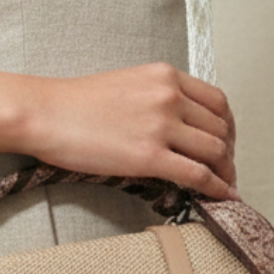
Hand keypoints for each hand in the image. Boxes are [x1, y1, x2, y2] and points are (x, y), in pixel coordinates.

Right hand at [25, 62, 238, 198]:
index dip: (227, 126)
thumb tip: (180, 124)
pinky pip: (198, 175)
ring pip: (215, 151)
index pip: (217, 101)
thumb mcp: (127, 83)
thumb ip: (158, 96)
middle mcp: (169, 96)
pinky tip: (221, 198)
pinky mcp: (149, 156)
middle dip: (228, 152)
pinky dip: (216, 189)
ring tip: (224, 185)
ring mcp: (161, 126)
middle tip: (225, 168)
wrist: (45, 113)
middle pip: (220, 128)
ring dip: (226, 172)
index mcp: (165, 76)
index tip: (225, 141)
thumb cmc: (75, 103)